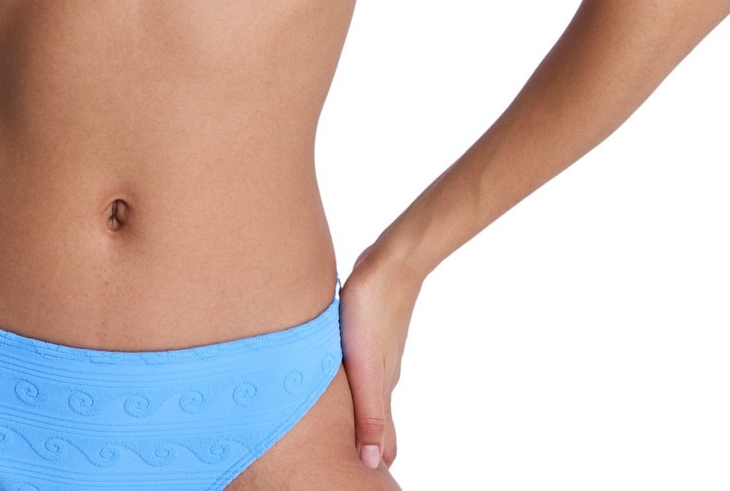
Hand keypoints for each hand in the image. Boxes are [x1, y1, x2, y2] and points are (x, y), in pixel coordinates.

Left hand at [339, 234, 422, 470]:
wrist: (392, 260)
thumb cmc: (373, 311)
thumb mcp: (365, 367)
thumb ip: (368, 414)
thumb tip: (370, 463)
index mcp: (382, 388)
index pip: (383, 442)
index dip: (374, 463)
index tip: (359, 482)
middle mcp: (382, 374)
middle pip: (376, 422)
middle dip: (366, 445)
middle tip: (345, 463)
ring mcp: (377, 351)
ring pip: (368, 394)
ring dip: (357, 415)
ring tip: (338, 431)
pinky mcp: (369, 330)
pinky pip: (361, 368)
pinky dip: (352, 386)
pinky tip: (338, 379)